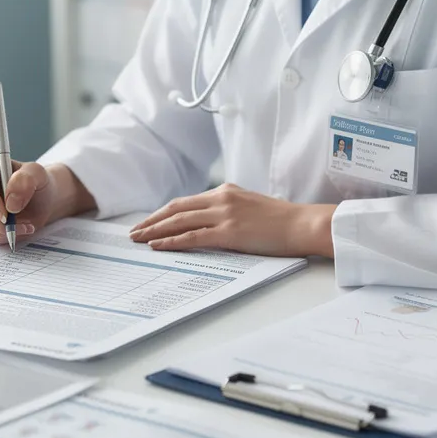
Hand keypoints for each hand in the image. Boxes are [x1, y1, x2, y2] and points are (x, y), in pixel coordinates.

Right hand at [0, 154, 58, 244]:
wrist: (43, 200)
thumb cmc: (38, 182)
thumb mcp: (38, 174)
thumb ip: (26, 181)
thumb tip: (10, 203)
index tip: (7, 211)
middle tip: (15, 223)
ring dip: (1, 230)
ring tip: (24, 225)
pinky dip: (3, 235)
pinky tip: (18, 228)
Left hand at [128, 184, 336, 256]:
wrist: (303, 224)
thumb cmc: (282, 220)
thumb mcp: (251, 206)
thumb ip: (229, 209)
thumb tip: (212, 222)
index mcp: (225, 191)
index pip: (185, 201)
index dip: (163, 212)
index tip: (148, 221)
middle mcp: (221, 199)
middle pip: (176, 209)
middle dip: (152, 221)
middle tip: (133, 231)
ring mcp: (224, 214)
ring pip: (179, 221)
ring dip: (155, 231)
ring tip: (138, 239)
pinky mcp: (229, 232)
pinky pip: (193, 237)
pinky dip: (172, 241)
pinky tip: (157, 246)